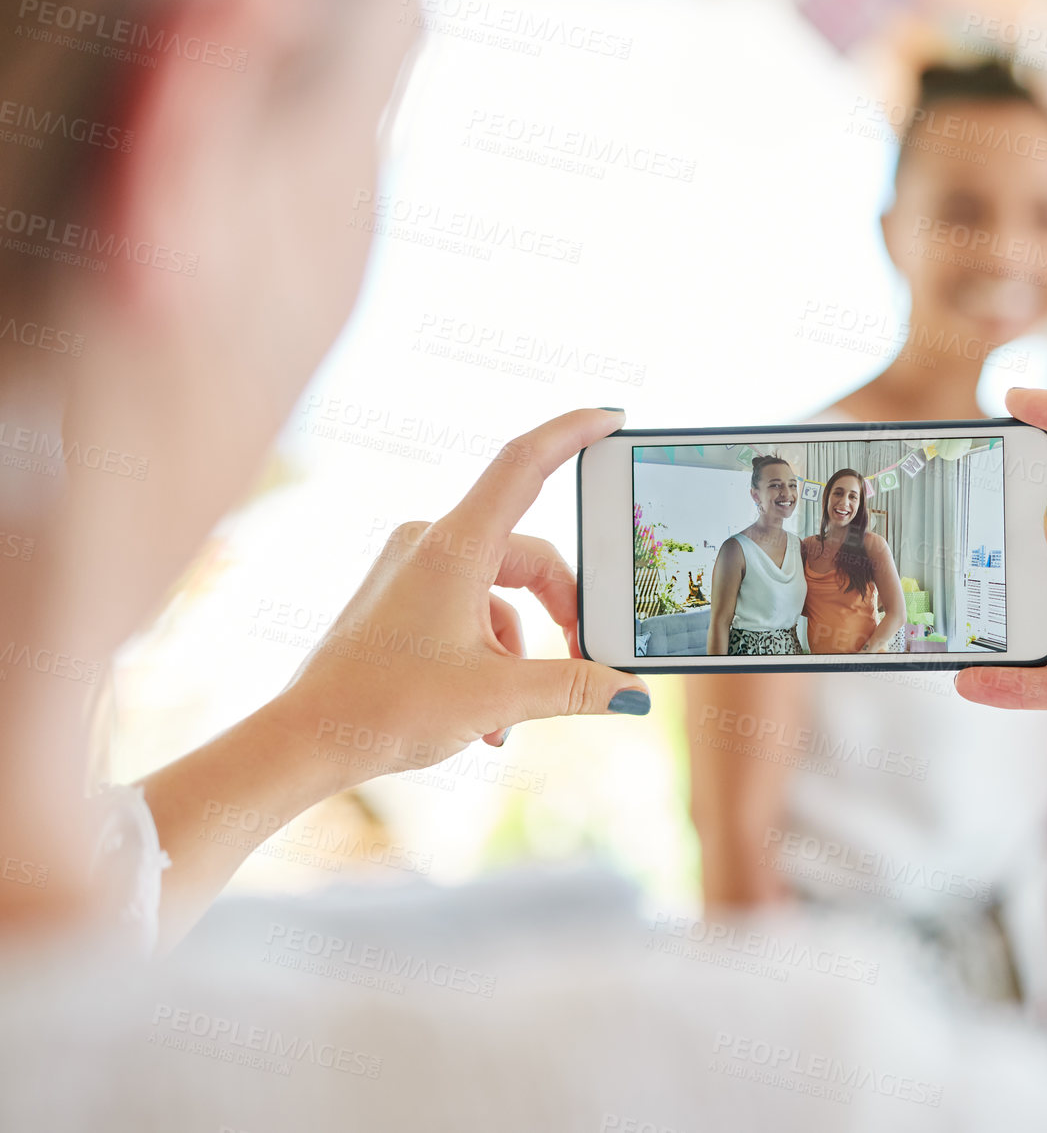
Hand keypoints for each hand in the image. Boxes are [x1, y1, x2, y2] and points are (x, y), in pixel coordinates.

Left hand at [273, 407, 649, 790]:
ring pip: (501, 589)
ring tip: (509, 714)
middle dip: (560, 609)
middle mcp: (432, 544)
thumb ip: (574, 687)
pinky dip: (489, 653)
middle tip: (579, 661)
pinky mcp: (402, 594)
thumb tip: (632, 694)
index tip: (612, 417)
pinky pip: (469, 607)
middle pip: (528, 554)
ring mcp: (413, 567)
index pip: (524, 464)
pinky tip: (485, 715)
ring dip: (520, 648)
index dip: (573, 433)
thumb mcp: (499, 697)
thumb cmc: (388, 708)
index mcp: (455, 548)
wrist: (306, 738)